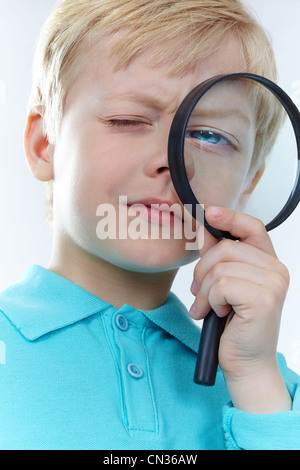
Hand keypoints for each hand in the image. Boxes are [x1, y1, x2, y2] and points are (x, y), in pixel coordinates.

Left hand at [190, 206, 291, 412]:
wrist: (245, 363)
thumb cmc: (233, 326)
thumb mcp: (222, 285)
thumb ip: (216, 257)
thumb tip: (204, 228)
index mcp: (268, 264)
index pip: (252, 227)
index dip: (229, 217)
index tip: (208, 212)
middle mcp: (276, 270)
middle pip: (226, 248)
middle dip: (202, 271)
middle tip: (197, 293)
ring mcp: (273, 284)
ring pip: (221, 267)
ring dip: (203, 290)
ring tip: (204, 307)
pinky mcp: (264, 299)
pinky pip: (222, 285)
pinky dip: (210, 300)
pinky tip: (216, 314)